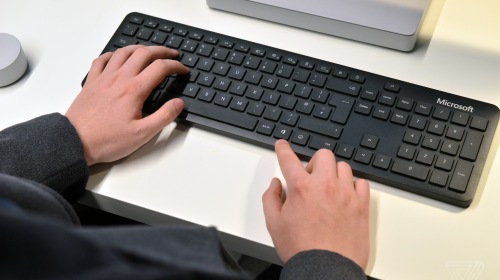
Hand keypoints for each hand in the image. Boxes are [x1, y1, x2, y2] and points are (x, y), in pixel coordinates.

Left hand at [66, 45, 188, 165]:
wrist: (75, 141)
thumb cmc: (107, 140)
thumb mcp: (142, 134)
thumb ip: (164, 116)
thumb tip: (178, 103)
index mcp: (134, 90)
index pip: (160, 68)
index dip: (175, 66)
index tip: (182, 70)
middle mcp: (119, 78)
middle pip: (144, 53)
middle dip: (161, 51)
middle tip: (172, 54)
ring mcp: (103, 78)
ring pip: (124, 52)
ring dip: (140, 48)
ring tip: (149, 51)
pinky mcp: (91, 82)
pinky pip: (102, 59)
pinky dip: (114, 54)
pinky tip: (118, 58)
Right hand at [262, 140, 369, 268]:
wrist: (325, 269)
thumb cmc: (301, 250)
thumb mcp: (274, 224)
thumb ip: (271, 199)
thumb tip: (275, 185)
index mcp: (301, 188)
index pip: (289, 159)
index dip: (283, 149)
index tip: (283, 145)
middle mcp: (325, 186)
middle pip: (323, 155)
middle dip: (315, 162)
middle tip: (311, 178)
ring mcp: (346, 194)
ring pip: (343, 167)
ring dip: (334, 173)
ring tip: (329, 188)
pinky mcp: (361, 205)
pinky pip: (361, 183)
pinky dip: (353, 186)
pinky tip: (345, 196)